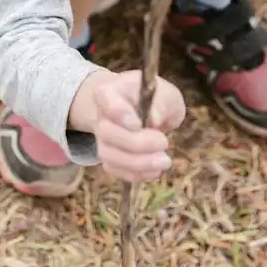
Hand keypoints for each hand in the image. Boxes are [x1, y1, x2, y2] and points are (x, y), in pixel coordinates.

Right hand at [69, 70, 185, 182]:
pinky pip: (116, 171)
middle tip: (164, 142)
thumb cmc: (154, 99)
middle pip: (107, 132)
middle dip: (136, 143)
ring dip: (138, 164)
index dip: (121, 114)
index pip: (106, 99)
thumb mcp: (166, 94)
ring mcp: (102, 139)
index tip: (140, 124)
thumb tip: (154, 120)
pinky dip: (136, 174)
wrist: (144, 111)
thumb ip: (162, 102)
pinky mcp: (109, 158)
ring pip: (109, 156)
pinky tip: (155, 170)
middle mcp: (100, 116)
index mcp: (110, 92)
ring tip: (164, 161)